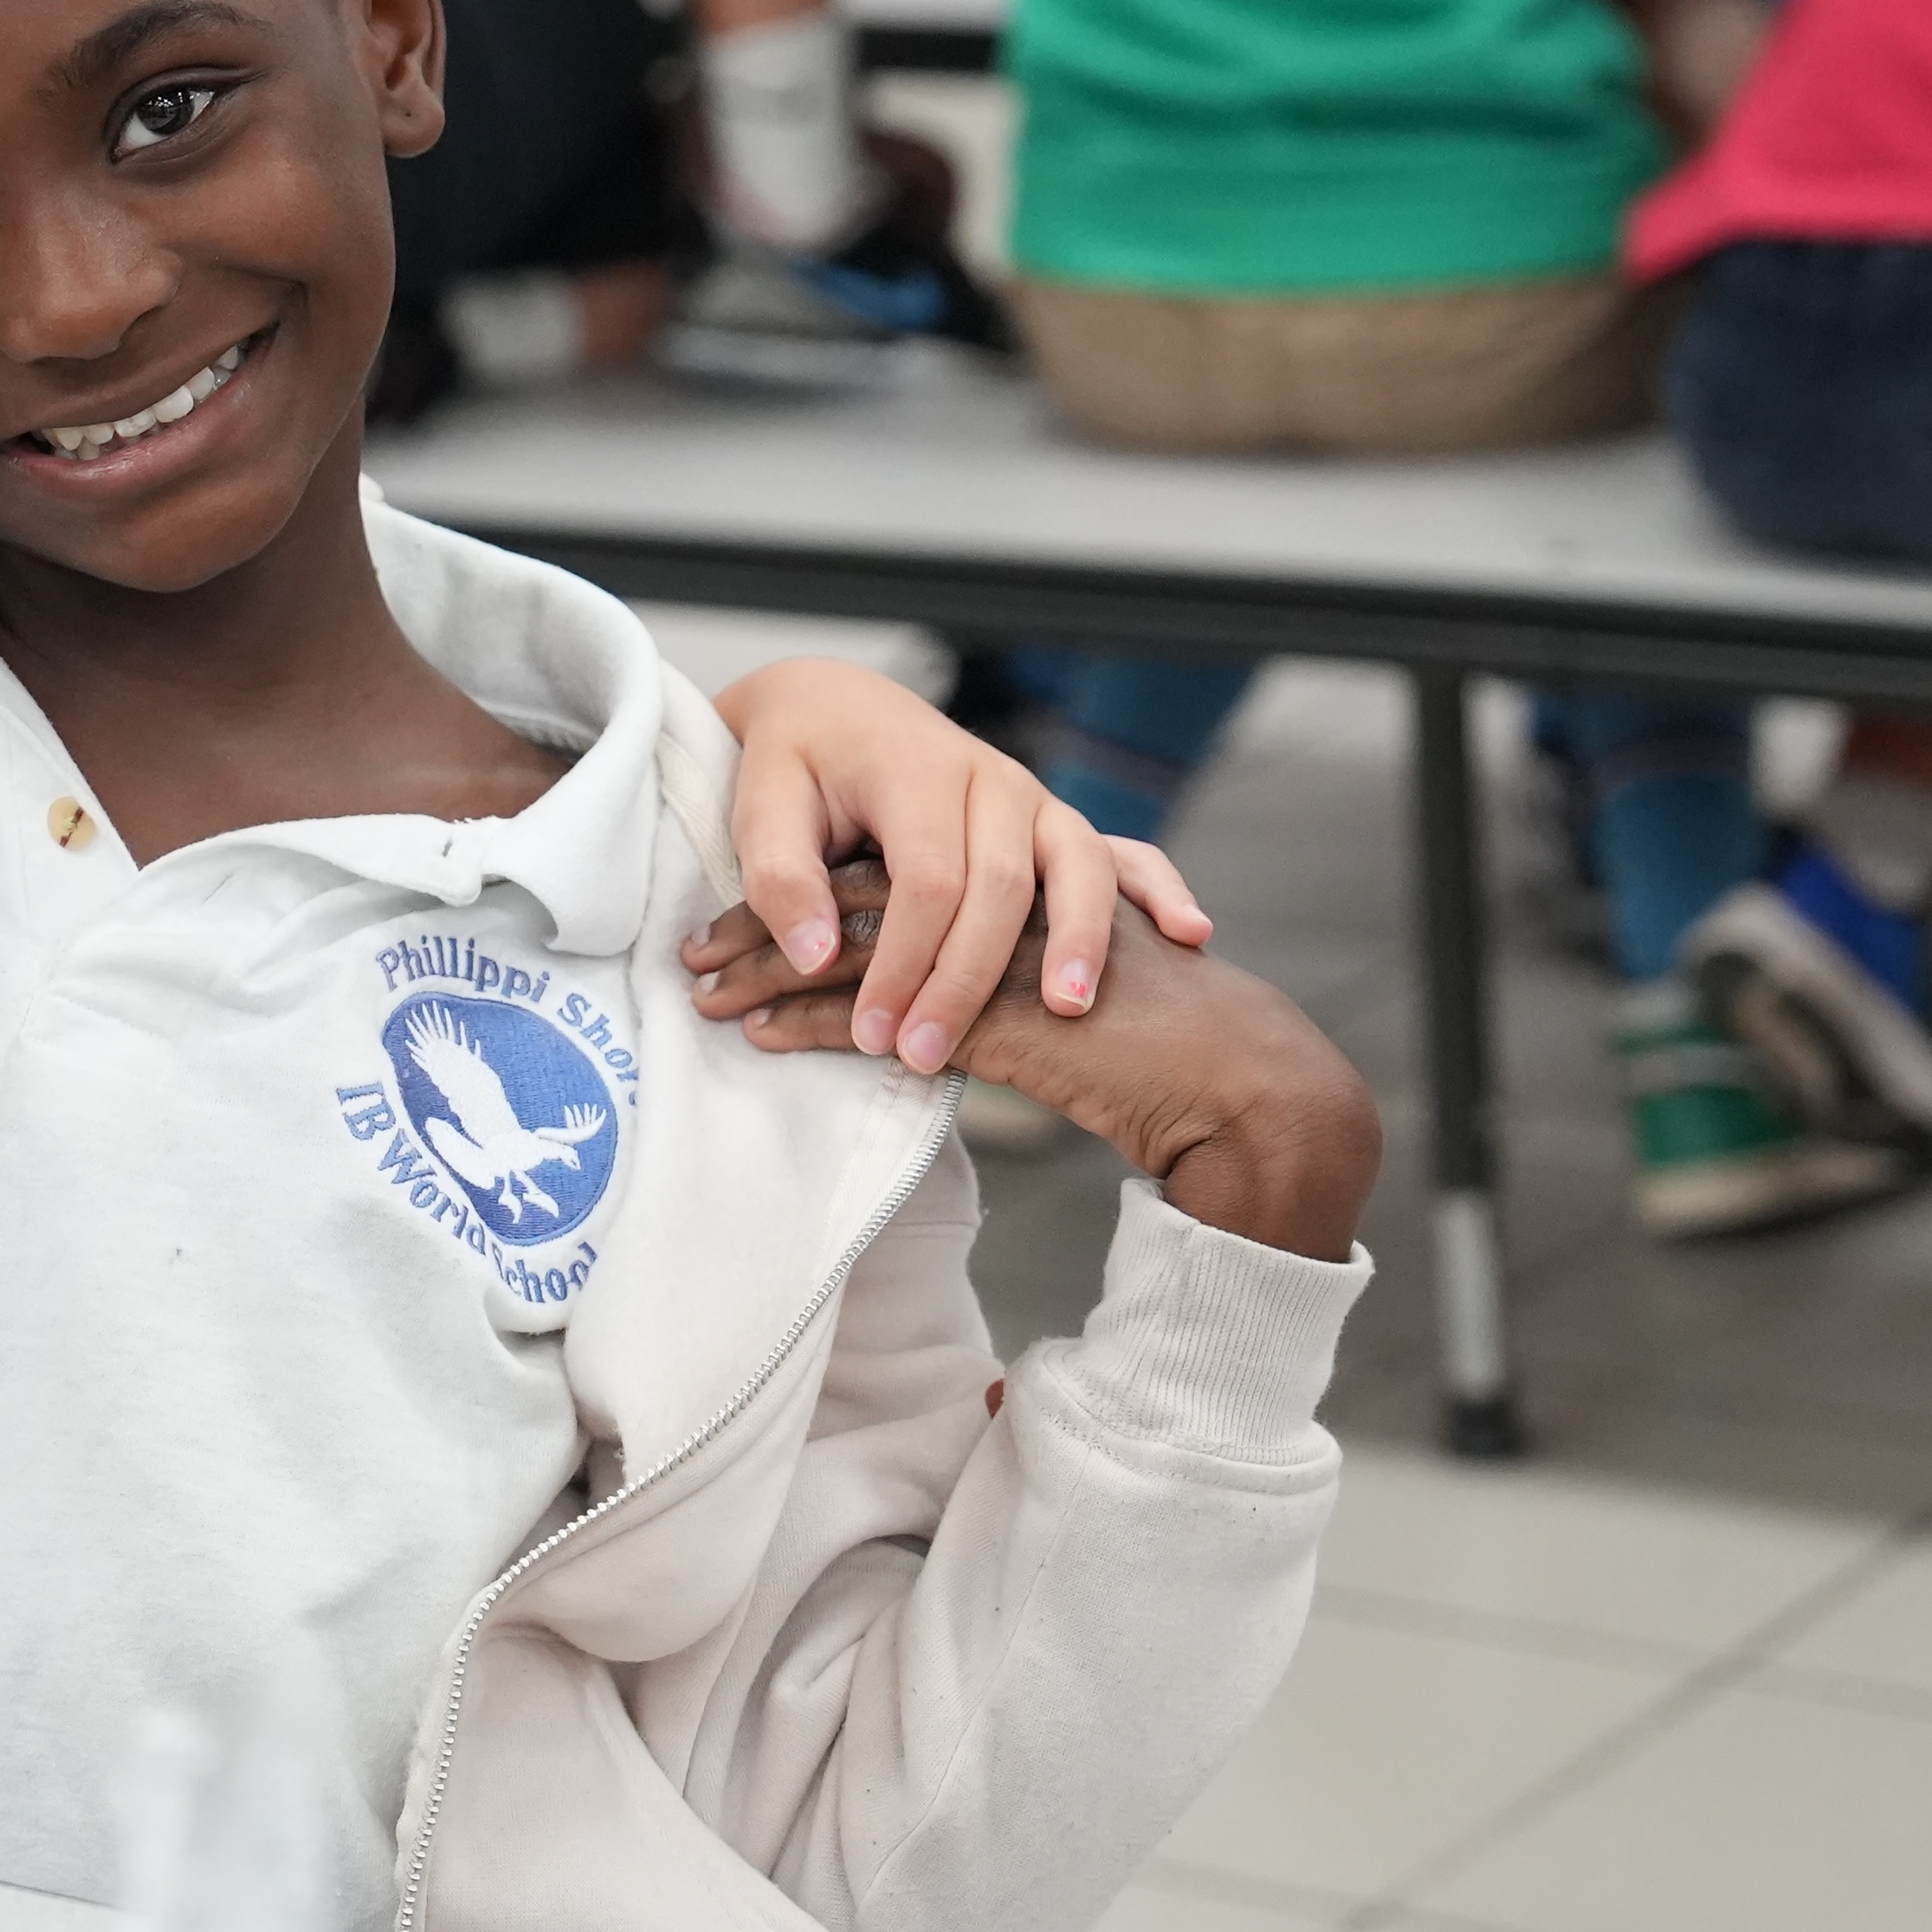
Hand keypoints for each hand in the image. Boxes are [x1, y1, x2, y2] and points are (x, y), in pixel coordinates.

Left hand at [686, 655, 1211, 1073]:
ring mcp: (1035, 803)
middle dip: (966, 980)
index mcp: (919, 771)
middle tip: (926, 1054)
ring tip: (1070, 1008)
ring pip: (1078, 866)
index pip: (926, 880)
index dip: (900, 964)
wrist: (840, 705)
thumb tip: (814, 954)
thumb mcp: (761, 805)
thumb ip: (779, 874)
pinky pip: (1128, 853)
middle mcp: (991, 783)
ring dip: (1081, 937)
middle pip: (1000, 888)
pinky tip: (1189, 934)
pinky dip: (1161, 887)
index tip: (873, 1035)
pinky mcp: (1056, 827)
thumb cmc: (797, 764)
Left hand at [705, 868, 1379, 1260]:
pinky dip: (820, 1021)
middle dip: (770, 936)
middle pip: (863, 895)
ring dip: (782, 977)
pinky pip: (891, 1003)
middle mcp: (1011, 875)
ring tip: (715, 1006)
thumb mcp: (1044, 984)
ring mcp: (1007, 932)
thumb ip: (971, 963)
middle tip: (693, 968)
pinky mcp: (1004, 998)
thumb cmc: (1146, 1040)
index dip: (796, 907)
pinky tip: (769, 1039)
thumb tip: (879, 976)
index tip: (724, 942)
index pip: (885, 873)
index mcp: (1016, 854)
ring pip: (869, 940)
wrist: (1238, 1077)